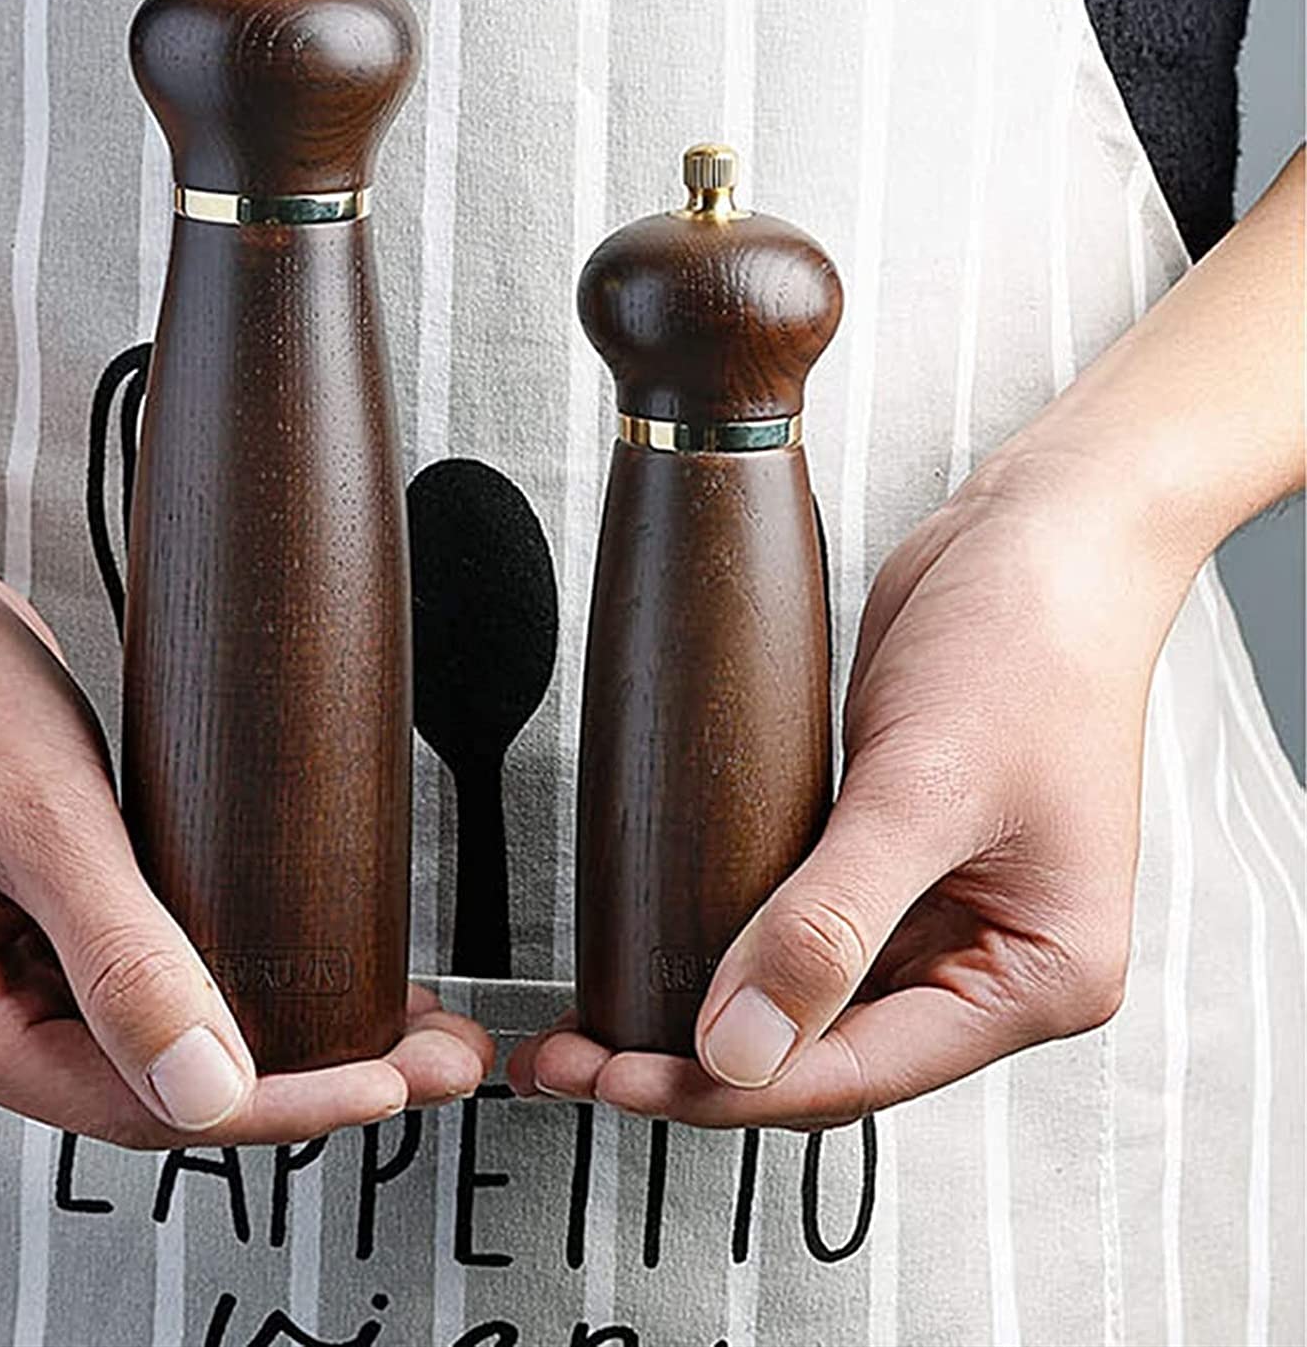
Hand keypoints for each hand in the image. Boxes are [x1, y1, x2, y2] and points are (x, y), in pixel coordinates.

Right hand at [0, 496, 490, 1147]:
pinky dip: (218, 990)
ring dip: (267, 1043)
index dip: (273, 1106)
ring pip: (147, 1048)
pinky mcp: (19, 937)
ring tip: (391, 1026)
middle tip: (425, 1057)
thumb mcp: (47, 815)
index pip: (132, 1105)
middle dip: (294, 1080)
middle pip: (148, 1091)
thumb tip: (210, 1091)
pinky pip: (129, 990)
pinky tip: (297, 979)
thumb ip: (125, 961)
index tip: (385, 1084)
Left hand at [510, 448, 1185, 1126]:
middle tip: (585, 1060)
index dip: (729, 1087)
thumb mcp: (922, 791)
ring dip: (710, 1015)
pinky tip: (668, 950)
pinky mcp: (890, 855)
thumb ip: (828, 928)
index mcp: (1038, 975)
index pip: (858, 1072)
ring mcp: (940, 907)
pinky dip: (737, 947)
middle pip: (826, 1051)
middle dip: (703, 1064)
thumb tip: (737, 1050)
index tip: (621, 1081)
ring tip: (603, 1026)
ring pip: (808, 1001)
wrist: (1039, 539)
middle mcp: (992, 958)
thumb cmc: (1025, 647)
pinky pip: (804, 930)